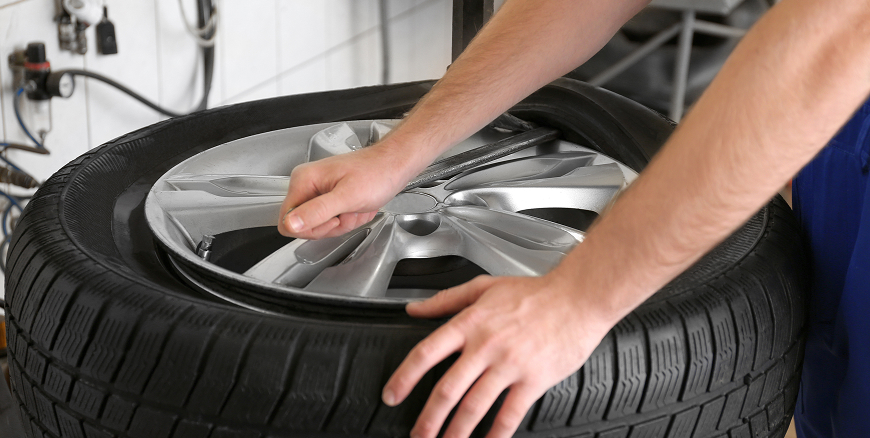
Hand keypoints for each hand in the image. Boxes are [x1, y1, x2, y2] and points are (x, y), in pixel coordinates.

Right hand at [279, 143, 416, 238]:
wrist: (394, 165)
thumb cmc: (377, 173)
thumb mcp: (348, 196)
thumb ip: (318, 211)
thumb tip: (291, 223)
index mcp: (304, 180)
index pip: (287, 221)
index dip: (312, 228)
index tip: (332, 219)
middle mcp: (307, 185)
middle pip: (306, 226)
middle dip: (333, 225)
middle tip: (349, 210)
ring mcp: (319, 192)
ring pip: (322, 226)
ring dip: (345, 221)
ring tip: (357, 206)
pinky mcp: (330, 198)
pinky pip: (333, 220)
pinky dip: (349, 218)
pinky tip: (359, 206)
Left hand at [382, 274, 616, 437]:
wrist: (578, 298)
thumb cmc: (535, 293)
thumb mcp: (484, 287)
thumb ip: (446, 299)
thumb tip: (414, 309)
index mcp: (470, 323)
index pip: (427, 353)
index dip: (404, 377)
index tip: (392, 395)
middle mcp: (486, 346)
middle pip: (447, 389)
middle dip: (428, 419)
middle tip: (417, 434)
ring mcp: (510, 365)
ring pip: (474, 406)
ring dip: (456, 432)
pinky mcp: (533, 380)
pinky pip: (509, 414)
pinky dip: (496, 434)